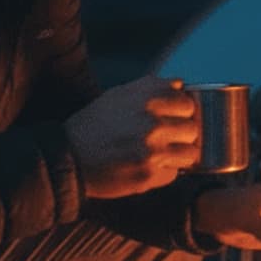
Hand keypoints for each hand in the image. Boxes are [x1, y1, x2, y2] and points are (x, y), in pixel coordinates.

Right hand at [66, 75, 199, 198]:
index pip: (189, 104)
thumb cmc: (94, 125)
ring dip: (177, 155)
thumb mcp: (119, 95)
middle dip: (181, 135)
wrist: (67, 157)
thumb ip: (153, 88)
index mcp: (148, 97)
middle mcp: (153, 121)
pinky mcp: (148, 174)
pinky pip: (174, 173)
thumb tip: (182, 86)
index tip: (172, 120)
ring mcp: (152, 149)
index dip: (181, 113)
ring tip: (157, 155)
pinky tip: (146, 167)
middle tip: (163, 139)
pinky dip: (164, 172)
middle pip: (193, 129)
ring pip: (190, 153)